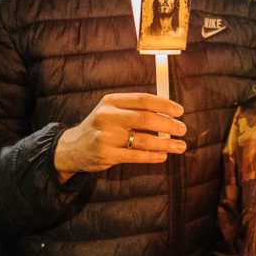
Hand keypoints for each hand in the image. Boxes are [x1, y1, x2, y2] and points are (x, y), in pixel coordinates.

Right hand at [54, 93, 186, 173]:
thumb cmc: (101, 127)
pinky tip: (163, 156)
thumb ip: (136, 109)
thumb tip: (169, 112)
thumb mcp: (112, 111)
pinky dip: (152, 156)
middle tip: (182, 129)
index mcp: (111, 101)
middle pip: (145, 119)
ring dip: (165, 144)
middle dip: (168, 125)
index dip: (165, 105)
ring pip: (143, 140)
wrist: (72, 148)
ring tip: (180, 146)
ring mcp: (105, 137)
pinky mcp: (106, 155)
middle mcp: (107, 117)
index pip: (143, 99)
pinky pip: (136, 156)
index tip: (180, 111)